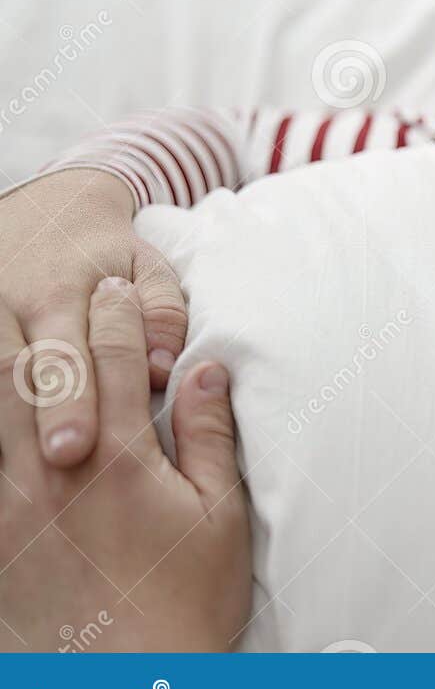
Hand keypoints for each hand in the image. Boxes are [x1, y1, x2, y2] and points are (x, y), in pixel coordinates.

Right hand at [0, 169, 188, 467]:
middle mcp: (12, 310)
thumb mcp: (145, 264)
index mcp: (59, 295)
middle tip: (61, 461)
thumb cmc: (108, 252)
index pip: (65, 358)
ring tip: (22, 482)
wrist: (46, 206)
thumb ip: (161, 313)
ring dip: (7, 422)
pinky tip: (5, 458)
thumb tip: (165, 368)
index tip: (84, 447)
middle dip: (41, 417)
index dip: (72, 402)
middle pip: (18, 375)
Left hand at [0, 277, 250, 650]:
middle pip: (39, 367)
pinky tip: (4, 408)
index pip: (114, 359)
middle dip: (58, 323)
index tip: (121, 289)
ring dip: (10, 362)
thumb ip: (209, 436)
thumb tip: (204, 369)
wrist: (130, 684)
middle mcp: (55, 469)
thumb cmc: (189, 599)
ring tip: (19, 333)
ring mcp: (11, 502)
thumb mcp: (223, 515)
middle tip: (69, 297)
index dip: (118, 314)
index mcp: (122, 458)